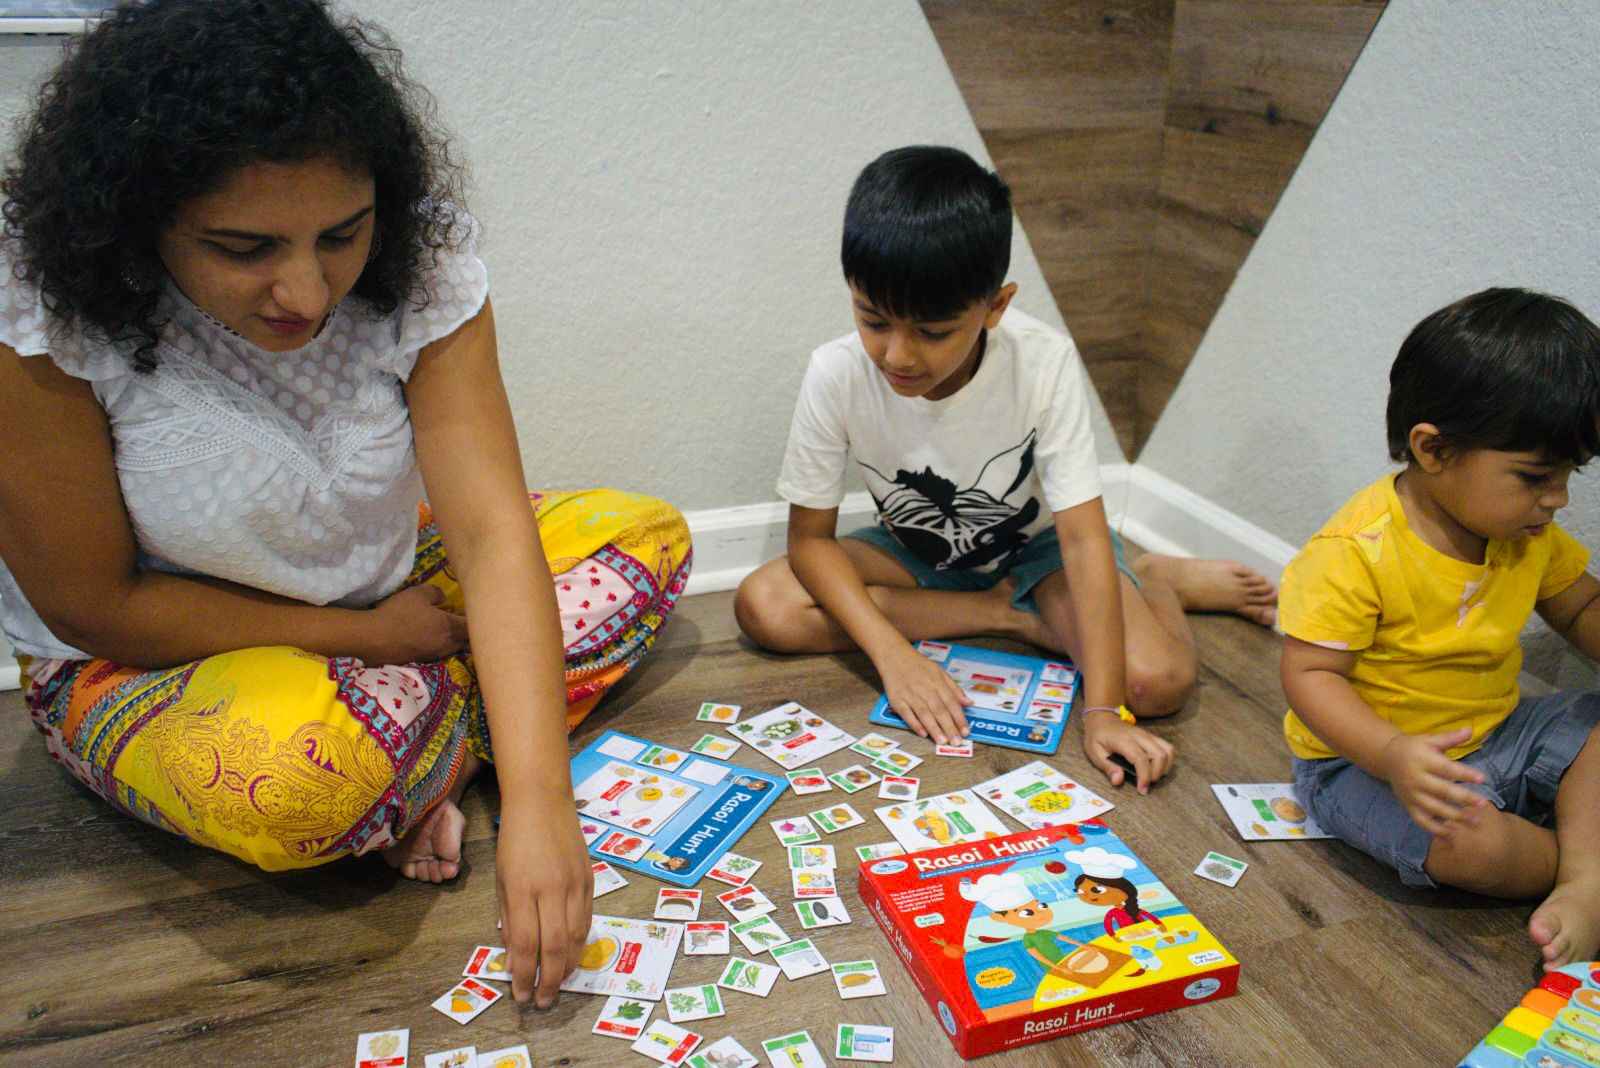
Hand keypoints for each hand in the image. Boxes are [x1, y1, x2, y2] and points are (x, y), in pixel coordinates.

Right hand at [357, 584, 468, 663]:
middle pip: (466, 641)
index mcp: (450, 628)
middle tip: (464, 620)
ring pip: (452, 648)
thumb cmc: (399, 614)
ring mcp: (434, 655)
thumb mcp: (418, 594)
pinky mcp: (421, 661)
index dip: (478, 620)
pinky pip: (438, 652)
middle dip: (469, 632)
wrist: (373, 639)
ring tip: (446, 628)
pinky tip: (428, 637)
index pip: (474, 627)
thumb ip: (436, 593)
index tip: (476, 612)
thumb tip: (443, 599)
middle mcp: (446, 644)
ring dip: (454, 640)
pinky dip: (439, 645)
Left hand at [497, 793, 593, 1006]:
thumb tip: (513, 950)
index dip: (522, 975)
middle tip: (543, 1001)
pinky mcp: (590, 880)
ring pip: (576, 937)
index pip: (524, 943)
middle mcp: (552, 890)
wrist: (543, 800)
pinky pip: (587, 920)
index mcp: (523, 889)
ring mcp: (575, 885)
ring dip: (568, 966)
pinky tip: (571, 955)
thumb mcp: (501, 877)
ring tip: (558, 984)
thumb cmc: (514, 838)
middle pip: (554, 947)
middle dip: (549, 980)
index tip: (520, 995)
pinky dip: (580, 943)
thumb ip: (507, 913)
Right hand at [879, 644, 968, 744]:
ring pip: (924, 714)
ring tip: (942, 742)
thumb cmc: (918, 665)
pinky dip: (914, 724)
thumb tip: (969, 703)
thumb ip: (954, 689)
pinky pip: (906, 714)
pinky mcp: (896, 700)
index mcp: (937, 682)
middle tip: (957, 742)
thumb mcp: (939, 671)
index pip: (951, 702)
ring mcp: (909, 695)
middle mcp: (924, 688)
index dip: (959, 718)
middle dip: (949, 727)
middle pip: (939, 710)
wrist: (894, 656)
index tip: (966, 731)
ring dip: (934, 729)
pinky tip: (923, 734)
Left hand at [1082, 710, 1174, 793]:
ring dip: (1164, 768)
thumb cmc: (1097, 736)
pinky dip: (1167, 761)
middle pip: (1159, 755)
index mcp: (1124, 740)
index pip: (1141, 759)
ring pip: (1168, 751)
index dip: (1144, 776)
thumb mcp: (1094, 752)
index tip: (1142, 790)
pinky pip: (1168, 748)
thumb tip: (1118, 781)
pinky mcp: (1152, 737)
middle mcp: (1140, 736)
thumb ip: (1107, 767)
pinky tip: (1157, 769)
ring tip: (1152, 777)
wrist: (1102, 719)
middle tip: (1145, 785)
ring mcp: (1148, 735)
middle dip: (1156, 774)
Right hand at [1379, 727, 1488, 835]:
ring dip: (1455, 816)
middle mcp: (1416, 778)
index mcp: (1423, 760)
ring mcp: (1412, 794)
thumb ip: (1450, 738)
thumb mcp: (1430, 740)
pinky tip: (1452, 834)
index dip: (1464, 774)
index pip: (1446, 768)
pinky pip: (1422, 820)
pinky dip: (1435, 829)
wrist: (1387, 757)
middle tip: (1483, 804)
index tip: (1482, 778)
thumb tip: (1470, 729)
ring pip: (1434, 808)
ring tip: (1475, 821)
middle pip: (1442, 791)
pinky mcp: (1408, 805)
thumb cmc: (1414, 747)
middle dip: (1464, 798)